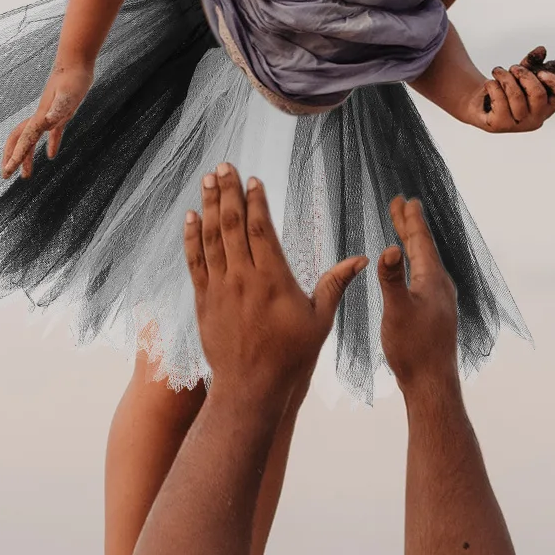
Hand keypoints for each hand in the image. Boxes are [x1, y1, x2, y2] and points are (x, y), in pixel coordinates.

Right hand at [1, 63, 94, 178]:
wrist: (76, 62)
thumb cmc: (73, 77)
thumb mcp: (68, 95)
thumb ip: (58, 109)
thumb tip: (48, 121)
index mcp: (41, 117)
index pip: (25, 141)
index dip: (16, 157)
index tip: (7, 172)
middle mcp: (41, 118)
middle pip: (19, 140)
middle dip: (12, 158)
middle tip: (6, 175)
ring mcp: (49, 116)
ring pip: (31, 139)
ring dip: (27, 157)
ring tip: (26, 175)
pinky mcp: (60, 114)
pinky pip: (51, 134)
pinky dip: (50, 145)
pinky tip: (51, 155)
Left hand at [184, 164, 366, 405]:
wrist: (251, 388)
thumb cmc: (291, 356)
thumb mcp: (320, 320)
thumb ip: (336, 284)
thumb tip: (363, 260)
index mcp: (273, 279)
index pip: (262, 229)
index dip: (257, 201)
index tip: (253, 179)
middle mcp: (243, 278)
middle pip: (233, 225)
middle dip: (228, 192)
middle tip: (224, 165)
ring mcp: (220, 289)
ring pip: (211, 238)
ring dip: (208, 206)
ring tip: (207, 180)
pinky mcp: (205, 301)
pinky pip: (196, 262)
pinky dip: (192, 238)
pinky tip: (191, 218)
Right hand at [377, 196, 459, 392]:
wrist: (431, 383)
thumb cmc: (414, 349)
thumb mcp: (397, 311)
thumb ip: (392, 279)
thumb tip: (388, 248)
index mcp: (432, 280)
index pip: (420, 242)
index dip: (410, 220)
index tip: (405, 200)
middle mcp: (440, 286)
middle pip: (423, 248)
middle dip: (410, 226)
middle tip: (401, 204)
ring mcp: (439, 300)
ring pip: (424, 262)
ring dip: (412, 244)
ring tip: (403, 230)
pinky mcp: (435, 313)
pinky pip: (424, 277)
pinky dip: (414, 263)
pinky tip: (411, 272)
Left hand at [471, 46, 554, 133]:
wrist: (481, 103)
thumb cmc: (507, 89)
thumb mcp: (521, 74)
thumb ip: (532, 62)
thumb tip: (541, 50)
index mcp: (547, 107)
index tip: (540, 72)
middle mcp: (536, 119)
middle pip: (538, 94)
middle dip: (524, 75)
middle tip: (513, 68)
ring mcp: (518, 125)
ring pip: (516, 95)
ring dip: (505, 77)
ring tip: (498, 72)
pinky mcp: (499, 125)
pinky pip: (499, 100)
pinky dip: (493, 86)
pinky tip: (490, 84)